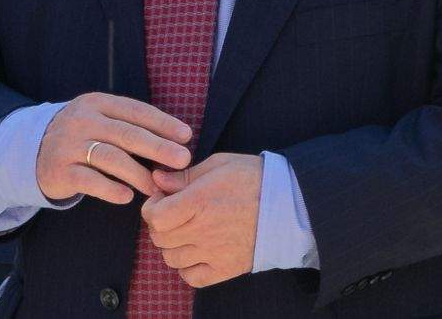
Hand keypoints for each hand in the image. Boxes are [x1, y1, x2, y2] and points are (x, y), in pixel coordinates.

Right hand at [34, 93, 192, 206]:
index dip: (162, 123)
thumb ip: (129, 126)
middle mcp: (82, 120)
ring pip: (110, 157)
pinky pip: (89, 180)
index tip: (186, 135)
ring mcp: (69, 145)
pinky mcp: (60, 170)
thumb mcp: (100, 121)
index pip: (135, 110)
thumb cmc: (82, 136)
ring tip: (157, 186)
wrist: (33, 151)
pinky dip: (110, 189)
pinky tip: (127, 197)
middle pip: (126, 133)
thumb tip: (176, 139)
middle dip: (158, 147)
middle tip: (182, 160)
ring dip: (138, 173)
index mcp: (97, 103)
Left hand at [140, 152, 261, 287]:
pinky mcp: (225, 269)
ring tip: (187, 232)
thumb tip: (156, 179)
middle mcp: (202, 231)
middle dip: (161, 224)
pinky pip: (191, 277)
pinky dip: (187, 267)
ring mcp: (213, 253)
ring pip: (171, 258)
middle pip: (159, 238)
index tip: (163, 199)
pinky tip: (197, 252)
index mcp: (198, 202)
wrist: (290, 204)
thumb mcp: (219, 164)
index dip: (152, 207)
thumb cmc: (254, 179)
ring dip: (173, 245)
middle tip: (175, 213)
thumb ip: (184, 175)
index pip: (154, 217)